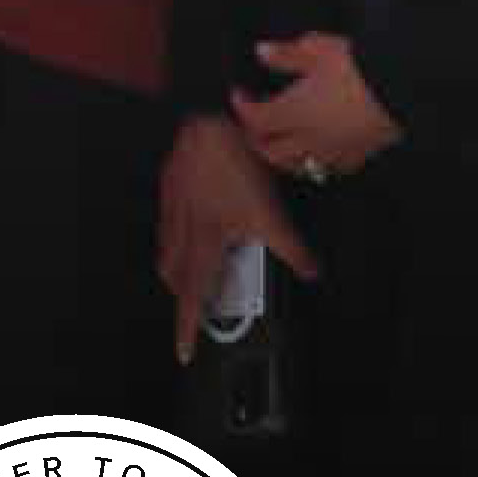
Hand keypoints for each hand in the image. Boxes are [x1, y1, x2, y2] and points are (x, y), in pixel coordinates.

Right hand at [158, 110, 317, 359]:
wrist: (205, 125)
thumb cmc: (232, 165)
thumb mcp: (270, 212)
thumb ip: (291, 247)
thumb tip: (310, 271)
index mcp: (205, 242)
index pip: (191, 296)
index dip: (186, 327)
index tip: (183, 350)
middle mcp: (183, 230)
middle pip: (174, 277)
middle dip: (183, 298)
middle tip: (193, 310)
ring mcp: (173, 208)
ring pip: (167, 251)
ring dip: (177, 270)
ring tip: (193, 274)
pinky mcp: (170, 187)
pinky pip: (167, 223)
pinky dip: (175, 237)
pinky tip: (191, 226)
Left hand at [235, 30, 401, 180]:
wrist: (403, 89)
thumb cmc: (359, 68)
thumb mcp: (316, 49)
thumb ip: (286, 54)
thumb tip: (263, 52)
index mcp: (293, 112)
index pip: (255, 120)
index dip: (241, 108)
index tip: (239, 95)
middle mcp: (310, 138)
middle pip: (270, 152)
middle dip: (255, 139)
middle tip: (252, 124)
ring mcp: (334, 151)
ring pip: (298, 166)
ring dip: (281, 156)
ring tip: (278, 141)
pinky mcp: (359, 156)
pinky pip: (330, 168)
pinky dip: (315, 162)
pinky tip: (318, 151)